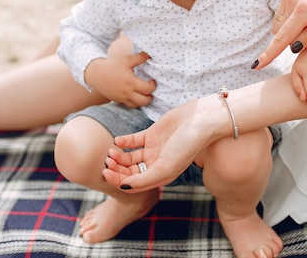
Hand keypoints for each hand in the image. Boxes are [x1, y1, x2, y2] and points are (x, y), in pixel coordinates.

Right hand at [85, 52, 155, 106]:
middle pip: (144, 101)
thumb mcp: (127, 60)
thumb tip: (150, 54)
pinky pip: (128, 106)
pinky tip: (135, 96)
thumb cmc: (112, 65)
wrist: (96, 74)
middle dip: (150, 97)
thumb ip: (140, 57)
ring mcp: (122, 98)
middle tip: (150, 90)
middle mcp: (127, 92)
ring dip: (143, 101)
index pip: (147, 89)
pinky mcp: (117, 100)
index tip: (152, 81)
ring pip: (136, 105)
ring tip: (144, 94)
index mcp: (131, 82)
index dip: (153, 85)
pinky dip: (134, 103)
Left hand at [102, 98, 217, 191]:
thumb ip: (144, 179)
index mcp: (160, 176)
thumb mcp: (166, 167)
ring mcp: (153, 149)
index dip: (118, 181)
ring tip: (111, 152)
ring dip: (118, 157)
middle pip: (129, 172)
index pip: (134, 184)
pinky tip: (118, 141)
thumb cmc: (187, 145)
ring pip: (129, 158)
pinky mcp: (151, 134)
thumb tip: (123, 187)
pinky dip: (124, 142)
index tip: (106, 173)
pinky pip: (133, 141)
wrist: (199, 120)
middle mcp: (156, 165)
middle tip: (107, 163)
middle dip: (116, 170)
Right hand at [256, 0, 306, 68]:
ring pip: (280, 25)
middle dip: (290, 40)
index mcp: (305, 9)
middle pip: (280, 33)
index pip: (283, 37)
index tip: (257, 65)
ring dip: (290, 30)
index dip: (270, 54)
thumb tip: (293, 48)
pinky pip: (282, 15)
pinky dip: (290, 20)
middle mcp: (291, 1)